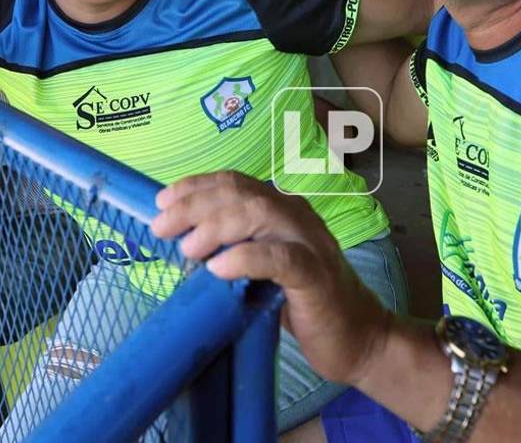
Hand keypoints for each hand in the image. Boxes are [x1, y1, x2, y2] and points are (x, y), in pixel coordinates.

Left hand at [152, 171, 392, 385]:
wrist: (358, 338)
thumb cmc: (302, 303)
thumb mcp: (261, 268)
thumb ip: (233, 248)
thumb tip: (181, 241)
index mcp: (282, 208)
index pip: (235, 182)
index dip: (195, 186)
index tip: (161, 201)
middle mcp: (296, 215)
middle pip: (241, 193)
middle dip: (195, 205)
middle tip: (162, 227)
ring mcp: (310, 242)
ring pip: (260, 214)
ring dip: (216, 226)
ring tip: (187, 248)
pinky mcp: (317, 275)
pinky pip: (280, 258)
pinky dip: (245, 258)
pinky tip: (218, 268)